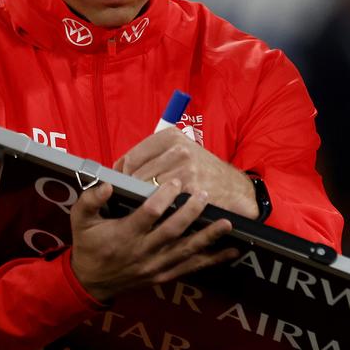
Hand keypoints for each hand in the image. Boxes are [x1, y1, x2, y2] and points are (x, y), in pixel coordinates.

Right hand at [70, 180, 238, 302]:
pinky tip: (232, 251)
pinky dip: (213, 260)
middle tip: (205, 194)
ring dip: (208, 237)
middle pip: (172, 231)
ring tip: (227, 223)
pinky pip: (191, 267)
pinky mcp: (165, 275)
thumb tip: (107, 184)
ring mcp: (156, 266)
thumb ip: (90, 200)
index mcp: (124, 236)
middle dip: (191, 212)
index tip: (177, 182)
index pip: (148, 214)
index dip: (164, 197)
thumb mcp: (80, 221)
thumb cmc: (89, 245)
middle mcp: (142, 252)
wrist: (91, 281)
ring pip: (186, 251)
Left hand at [115, 129, 257, 218]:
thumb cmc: (201, 170)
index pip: (131, 158)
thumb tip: (116, 170)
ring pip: (145, 190)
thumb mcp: (179, 151)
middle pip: (135, 176)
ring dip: (142, 202)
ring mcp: (186, 169)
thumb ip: (149, 156)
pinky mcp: (191, 190)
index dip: (122, 175)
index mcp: (171, 136)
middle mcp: (179, 150)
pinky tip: (160, 212)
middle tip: (134, 200)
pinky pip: (161, 203)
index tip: (123, 184)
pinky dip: (157, 210)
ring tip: (147, 207)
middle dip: (131, 190)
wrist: (234, 188)